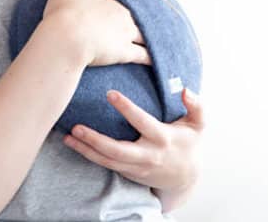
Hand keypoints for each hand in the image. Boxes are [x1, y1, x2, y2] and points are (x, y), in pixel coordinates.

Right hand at [42, 0, 150, 66]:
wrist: (64, 38)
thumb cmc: (61, 14)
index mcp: (110, 0)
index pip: (124, 1)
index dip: (128, 5)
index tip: (136, 5)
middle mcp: (122, 15)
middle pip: (138, 17)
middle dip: (145, 20)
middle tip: (154, 23)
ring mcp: (125, 33)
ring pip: (144, 34)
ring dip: (151, 37)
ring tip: (159, 40)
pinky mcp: (125, 52)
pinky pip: (143, 54)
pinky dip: (151, 56)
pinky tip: (158, 59)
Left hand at [63, 87, 204, 192]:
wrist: (185, 178)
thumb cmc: (189, 143)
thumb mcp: (199, 124)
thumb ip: (196, 106)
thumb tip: (186, 89)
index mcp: (163, 138)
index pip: (142, 122)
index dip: (127, 109)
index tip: (110, 93)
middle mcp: (147, 155)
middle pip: (117, 150)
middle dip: (95, 140)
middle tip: (76, 127)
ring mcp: (135, 166)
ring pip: (107, 161)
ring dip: (86, 149)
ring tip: (68, 136)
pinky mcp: (127, 172)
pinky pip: (105, 164)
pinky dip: (88, 155)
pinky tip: (73, 143)